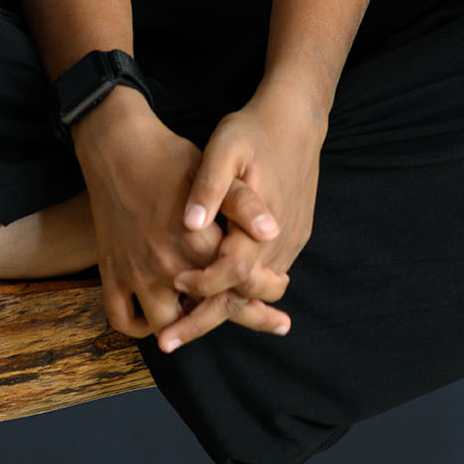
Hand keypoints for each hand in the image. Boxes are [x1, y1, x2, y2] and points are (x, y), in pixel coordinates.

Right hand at [72, 90, 292, 350]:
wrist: (117, 147)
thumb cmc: (171, 158)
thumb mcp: (214, 170)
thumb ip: (243, 204)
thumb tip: (273, 232)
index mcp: (194, 241)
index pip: (236, 282)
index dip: (263, 292)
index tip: (279, 293)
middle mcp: (165, 264)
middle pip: (208, 310)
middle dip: (244, 317)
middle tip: (273, 322)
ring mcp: (135, 273)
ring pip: (165, 325)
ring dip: (188, 327)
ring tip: (213, 318)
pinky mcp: (111, 272)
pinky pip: (122, 318)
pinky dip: (139, 325)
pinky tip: (162, 317)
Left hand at [156, 77, 327, 353]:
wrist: (298, 119)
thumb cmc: (254, 131)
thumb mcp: (226, 146)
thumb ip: (210, 186)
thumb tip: (190, 223)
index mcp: (258, 224)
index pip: (229, 274)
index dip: (200, 285)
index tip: (174, 285)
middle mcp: (277, 244)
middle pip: (239, 298)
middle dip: (202, 322)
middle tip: (166, 343)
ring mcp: (288, 246)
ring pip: (252, 293)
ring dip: (220, 312)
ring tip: (183, 327)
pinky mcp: (292, 241)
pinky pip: (263, 278)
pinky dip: (239, 293)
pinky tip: (215, 296)